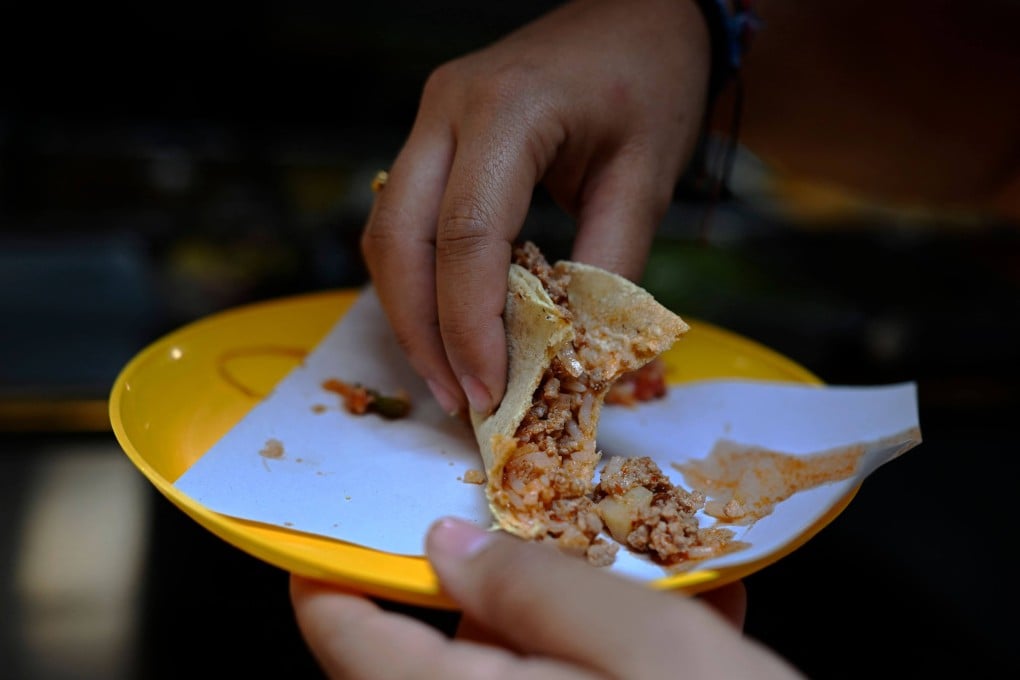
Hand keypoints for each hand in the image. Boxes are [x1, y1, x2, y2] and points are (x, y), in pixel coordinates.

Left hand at [291, 518, 804, 678]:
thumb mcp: (650, 651)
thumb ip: (542, 589)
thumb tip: (447, 544)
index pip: (346, 640)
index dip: (331, 566)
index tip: (342, 504)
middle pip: (430, 645)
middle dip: (483, 572)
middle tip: (541, 513)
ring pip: (508, 658)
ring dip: (565, 609)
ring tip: (642, 569)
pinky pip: (563, 678)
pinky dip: (604, 648)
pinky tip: (684, 622)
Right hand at [360, 0, 711, 415]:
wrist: (638, 16)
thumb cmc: (651, 84)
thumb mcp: (646, 178)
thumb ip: (608, 269)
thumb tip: (573, 360)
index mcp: (508, 110)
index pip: (467, 234)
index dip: (469, 325)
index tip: (489, 391)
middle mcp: (449, 108)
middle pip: (400, 238)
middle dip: (422, 331)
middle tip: (458, 398)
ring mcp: (432, 119)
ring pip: (387, 233)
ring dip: (410, 312)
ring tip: (451, 376)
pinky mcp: (433, 137)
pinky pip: (403, 219)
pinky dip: (419, 280)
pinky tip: (448, 325)